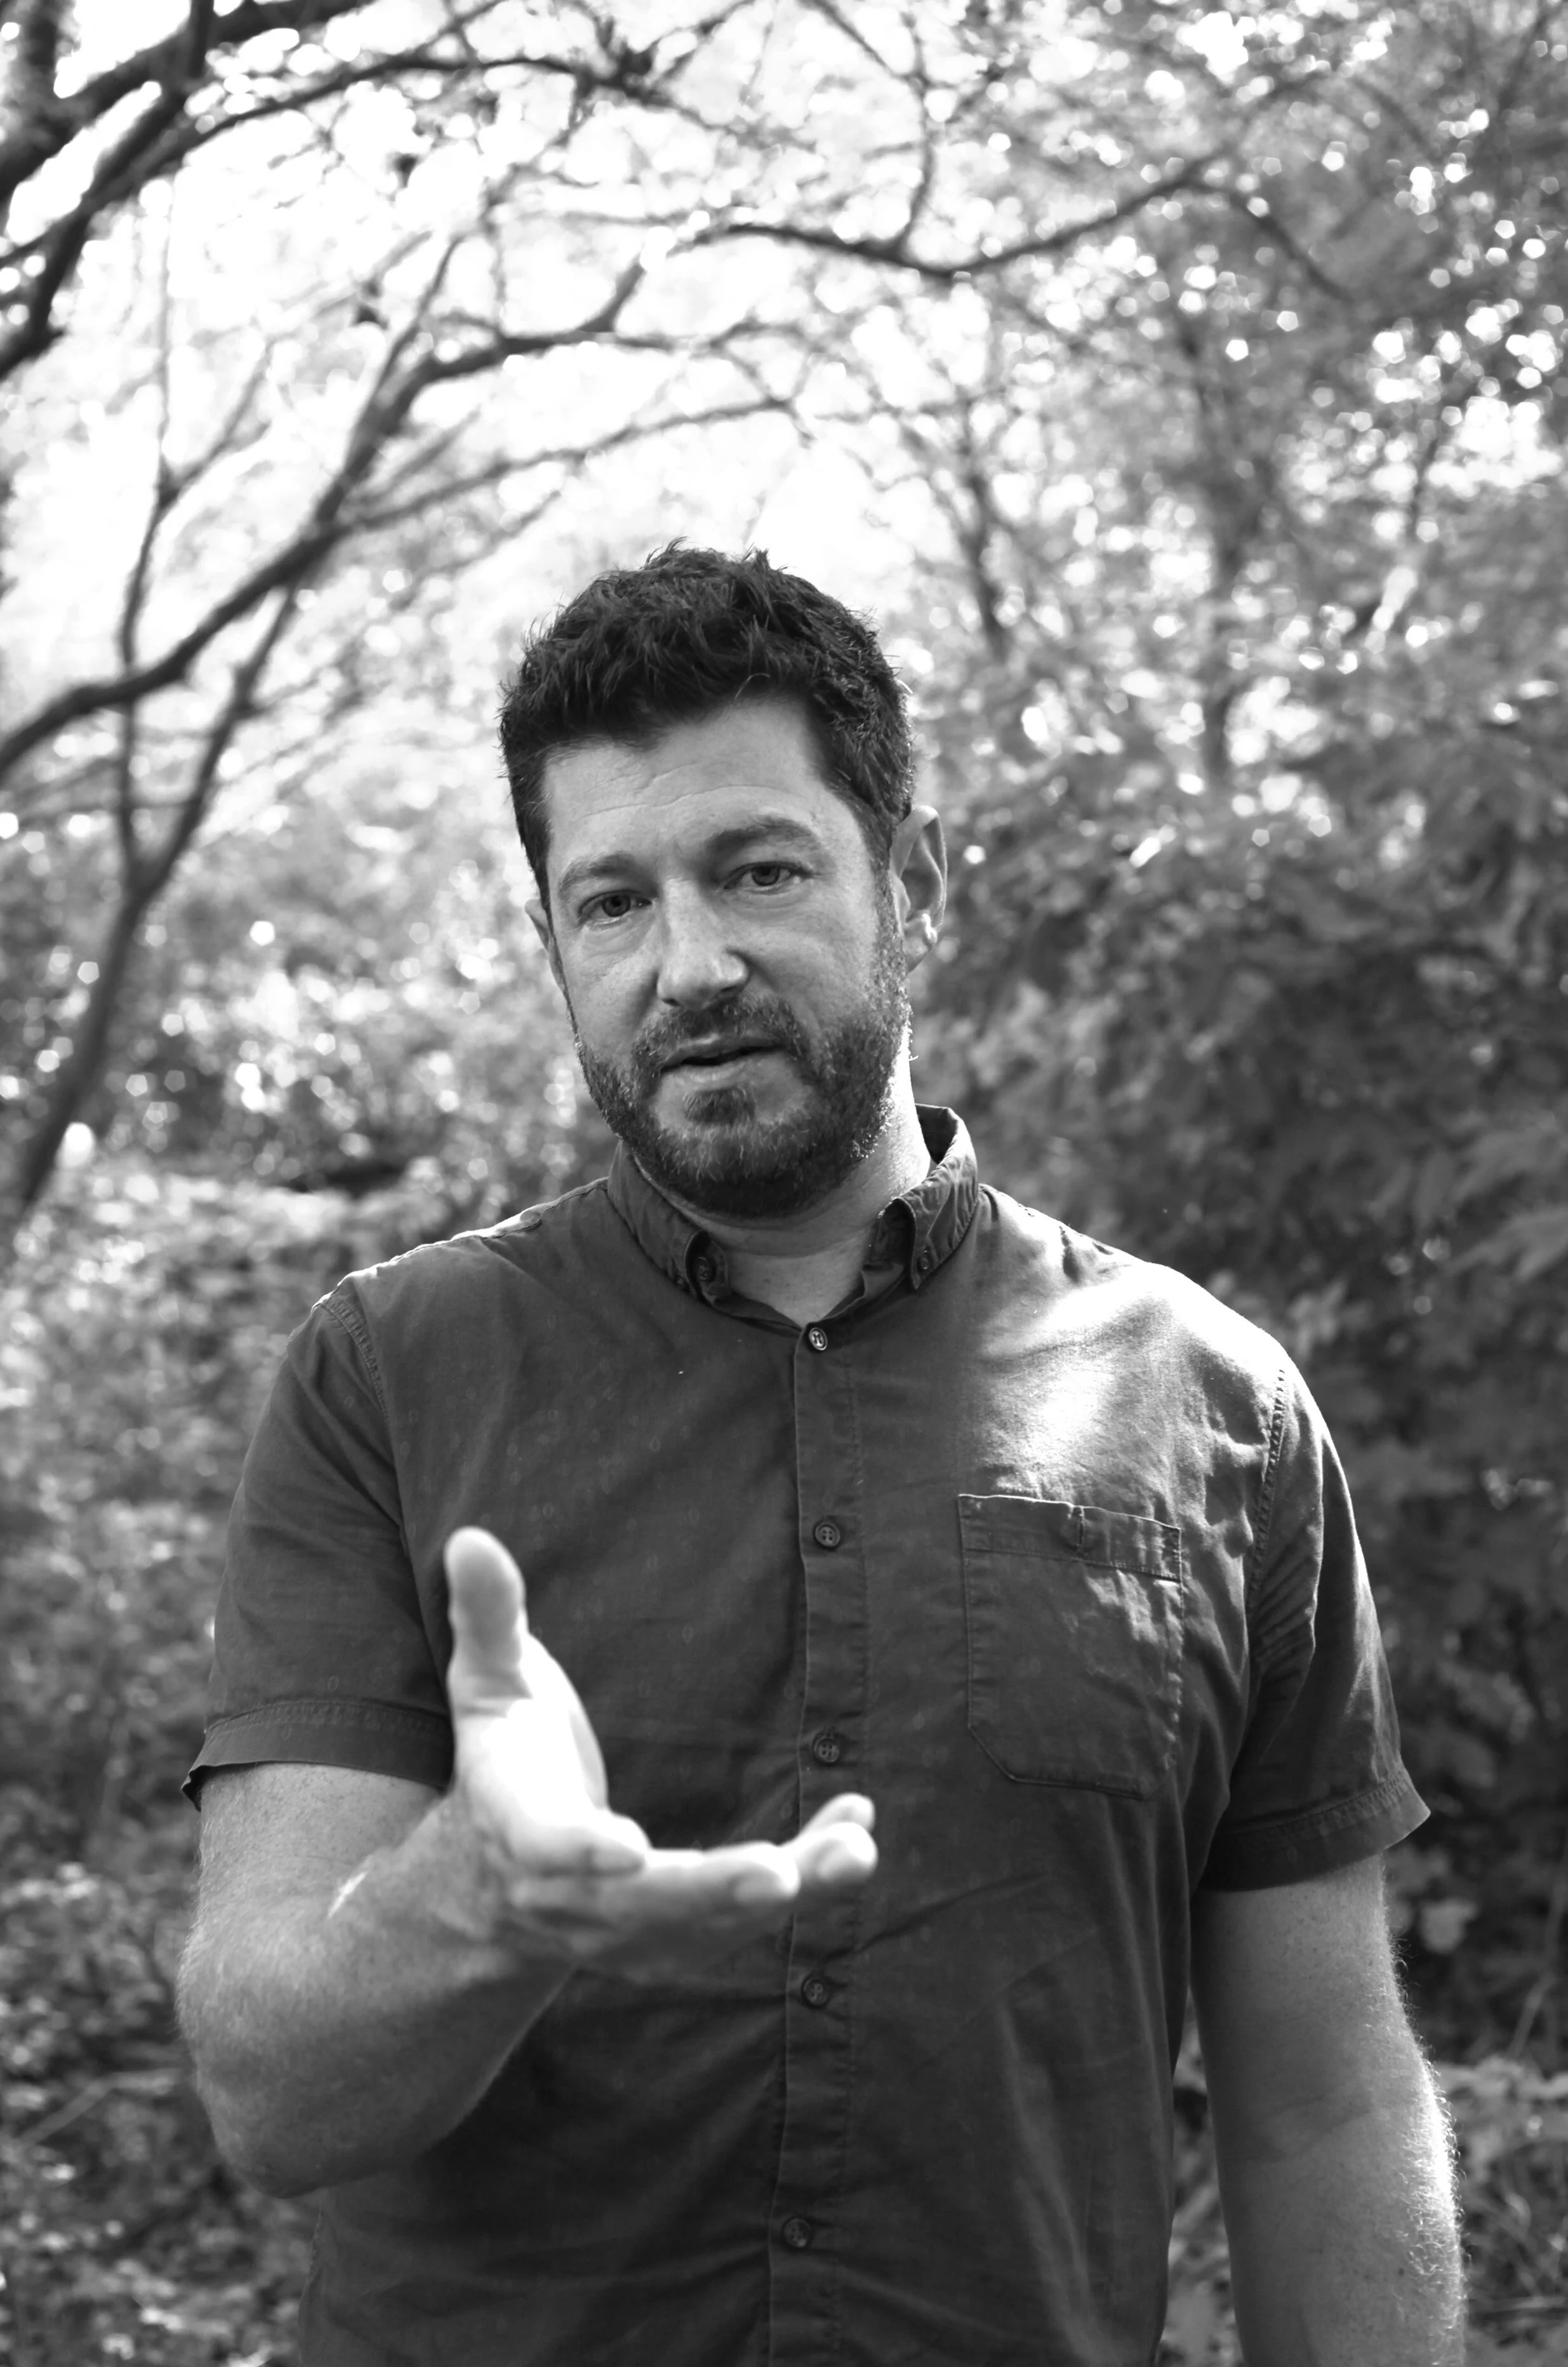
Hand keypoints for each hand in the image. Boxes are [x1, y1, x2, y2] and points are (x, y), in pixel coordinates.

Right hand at [443, 1526, 876, 1979]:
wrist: (490, 1885)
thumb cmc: (502, 1759)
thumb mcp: (487, 1685)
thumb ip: (488, 1618)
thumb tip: (469, 1537)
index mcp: (521, 1824)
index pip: (548, 1843)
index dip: (585, 1850)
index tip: (631, 1848)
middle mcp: (572, 1895)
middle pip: (643, 1905)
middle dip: (713, 1891)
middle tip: (780, 1875)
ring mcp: (626, 1932)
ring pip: (709, 1925)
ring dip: (787, 1891)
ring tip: (853, 1854)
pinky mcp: (675, 1941)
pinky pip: (746, 1922)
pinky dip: (807, 1884)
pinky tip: (856, 1841)